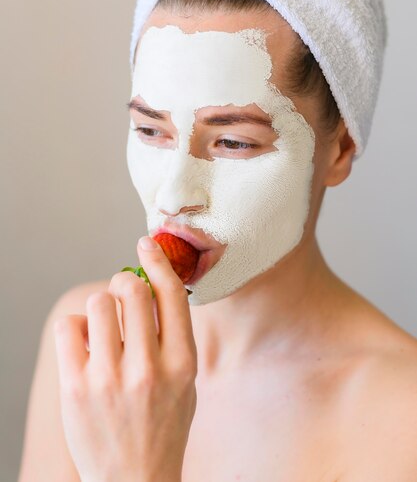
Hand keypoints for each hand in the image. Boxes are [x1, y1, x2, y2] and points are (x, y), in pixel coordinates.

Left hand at [53, 236, 197, 481]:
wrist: (134, 480)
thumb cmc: (163, 424)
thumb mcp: (186, 381)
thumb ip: (173, 334)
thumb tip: (151, 281)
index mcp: (182, 365)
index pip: (171, 295)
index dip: (158, 260)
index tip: (145, 243)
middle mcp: (147, 369)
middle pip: (131, 290)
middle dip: (125, 282)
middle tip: (122, 294)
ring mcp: (108, 380)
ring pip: (98, 303)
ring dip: (101, 306)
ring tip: (104, 328)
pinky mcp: (75, 389)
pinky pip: (69, 327)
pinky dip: (77, 328)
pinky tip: (86, 345)